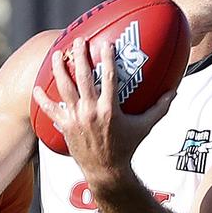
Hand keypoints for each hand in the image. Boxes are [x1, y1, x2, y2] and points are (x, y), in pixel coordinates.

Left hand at [32, 38, 174, 180]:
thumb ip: (160, 108)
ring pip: (64, 88)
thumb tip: (175, 91)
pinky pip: (51, 110)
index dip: (108, 58)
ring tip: (57, 54)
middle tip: (78, 41)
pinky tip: (36, 87)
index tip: (106, 42)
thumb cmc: (127, 148)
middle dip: (80, 56)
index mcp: (110, 109)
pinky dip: (43, 99)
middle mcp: (91, 112)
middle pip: (83, 77)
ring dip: (60, 69)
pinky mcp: (66, 127)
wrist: (106, 172)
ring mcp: (76, 119)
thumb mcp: (145, 127)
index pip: (109, 77)